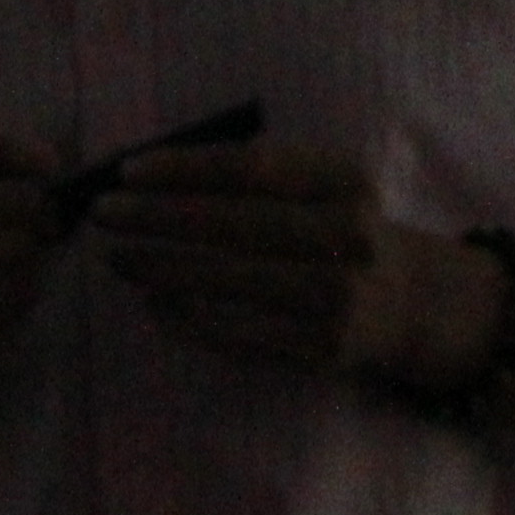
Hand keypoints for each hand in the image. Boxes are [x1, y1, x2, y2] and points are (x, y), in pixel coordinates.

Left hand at [90, 143, 493, 391]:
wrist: (411, 304)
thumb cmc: (339, 231)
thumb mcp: (322, 187)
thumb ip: (255, 177)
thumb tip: (150, 174)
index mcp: (347, 181)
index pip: (253, 167)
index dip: (184, 168)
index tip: (127, 169)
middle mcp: (350, 235)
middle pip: (235, 223)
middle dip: (158, 217)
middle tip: (103, 214)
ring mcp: (339, 296)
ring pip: (229, 279)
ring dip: (161, 267)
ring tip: (115, 256)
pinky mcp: (323, 348)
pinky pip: (238, 332)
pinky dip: (187, 317)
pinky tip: (152, 302)